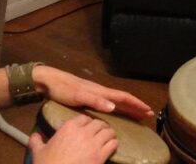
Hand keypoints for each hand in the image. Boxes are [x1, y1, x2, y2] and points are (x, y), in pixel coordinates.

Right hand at [29, 114, 116, 163]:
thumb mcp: (38, 151)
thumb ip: (36, 141)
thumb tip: (35, 135)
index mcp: (69, 127)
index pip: (84, 117)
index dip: (88, 122)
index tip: (89, 127)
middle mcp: (83, 132)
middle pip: (99, 123)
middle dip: (101, 127)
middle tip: (101, 133)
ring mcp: (93, 143)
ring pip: (109, 131)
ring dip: (110, 134)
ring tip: (109, 138)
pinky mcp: (100, 156)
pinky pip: (113, 144)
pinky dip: (114, 144)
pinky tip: (112, 147)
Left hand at [34, 66, 154, 119]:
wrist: (48, 81)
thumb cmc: (62, 88)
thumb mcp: (77, 95)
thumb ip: (95, 100)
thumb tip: (113, 107)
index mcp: (100, 91)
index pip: (123, 97)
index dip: (136, 104)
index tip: (148, 111)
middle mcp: (100, 92)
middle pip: (123, 99)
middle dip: (136, 106)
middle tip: (148, 114)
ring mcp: (95, 94)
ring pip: (116, 101)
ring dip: (128, 108)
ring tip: (137, 114)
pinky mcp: (88, 97)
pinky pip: (108, 103)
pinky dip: (117, 108)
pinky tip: (115, 112)